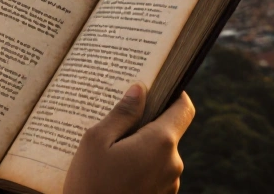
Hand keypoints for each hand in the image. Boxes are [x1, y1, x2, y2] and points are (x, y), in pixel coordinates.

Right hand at [63, 83, 194, 193]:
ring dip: (142, 148)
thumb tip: (140, 90)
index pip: (184, 109)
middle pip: (168, 131)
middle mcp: (173, 164)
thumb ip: (122, 113)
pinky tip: (117, 171)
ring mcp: (169, 184)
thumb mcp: (97, 141)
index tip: (158, 88)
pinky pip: (156, 173)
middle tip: (118, 123)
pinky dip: (141, 167)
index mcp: (160, 143)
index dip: (175, 94)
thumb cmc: (89, 184)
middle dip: (147, 124)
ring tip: (112, 152)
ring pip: (161, 154)